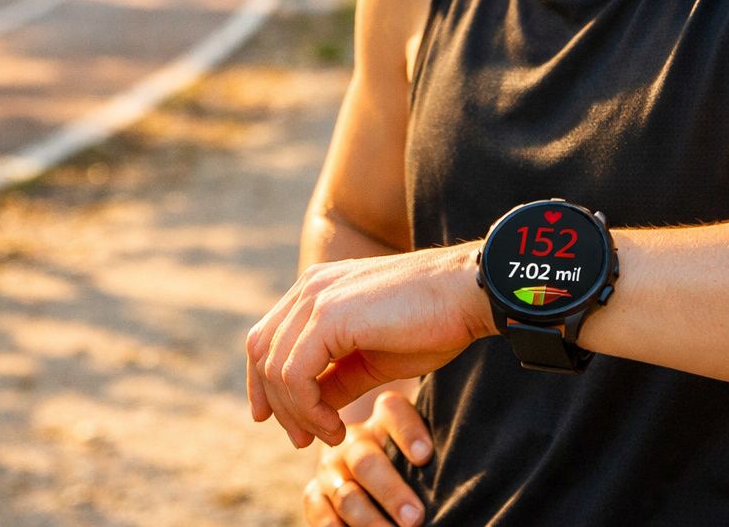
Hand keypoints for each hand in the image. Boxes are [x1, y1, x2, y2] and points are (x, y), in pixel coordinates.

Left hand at [246, 243, 490, 446]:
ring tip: (330, 435)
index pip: (266, 339)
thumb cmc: (431, 324)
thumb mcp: (373, 358)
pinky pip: (295, 374)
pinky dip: (308, 409)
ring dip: (297, 413)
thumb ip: (337, 377)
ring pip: (275, 368)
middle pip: (261, 353)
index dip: (263, 384)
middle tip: (303, 440)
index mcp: (316, 289)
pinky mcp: (328, 315)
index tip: (277, 421)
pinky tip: (335, 426)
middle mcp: (309, 287)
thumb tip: (312, 407)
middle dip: (276, 404)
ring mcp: (316, 298)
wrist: (466, 296)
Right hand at [303, 392, 432, 526]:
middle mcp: (353, 439)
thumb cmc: (415, 465)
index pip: (393, 411)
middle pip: (366, 460)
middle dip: (391, 491)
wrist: (372, 474)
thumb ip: (432, 453)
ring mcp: (330, 468)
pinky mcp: (314, 495)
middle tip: (415, 518)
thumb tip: (468, 474)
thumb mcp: (423, 450)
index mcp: (384, 418)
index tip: (426, 457)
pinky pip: (318, 511)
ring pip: (346, 493)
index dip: (408, 432)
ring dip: (369, 520)